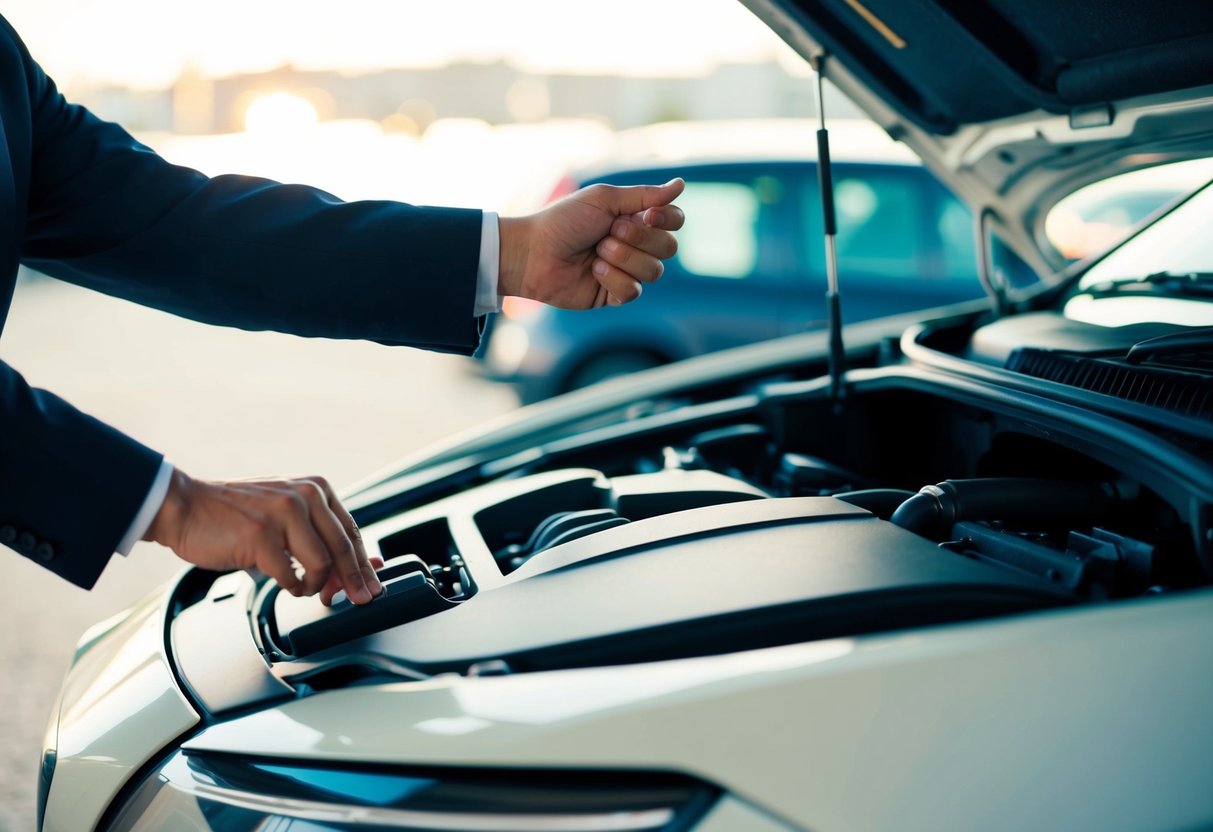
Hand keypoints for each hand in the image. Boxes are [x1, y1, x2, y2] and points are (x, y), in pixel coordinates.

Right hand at [144, 469, 382, 604]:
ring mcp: (283, 514)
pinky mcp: (262, 536)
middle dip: (355, 581)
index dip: (364, 563)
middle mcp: (304, 496)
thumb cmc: (234, 514)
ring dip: (317, 585)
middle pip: (344, 548)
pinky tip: (285, 583)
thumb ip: (317, 534)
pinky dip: (292, 586)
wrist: (185, 507)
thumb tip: (354, 570)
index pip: (351, 531)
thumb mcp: (284, 511)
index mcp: (315, 488)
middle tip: (359, 600)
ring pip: (322, 564)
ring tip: (305, 588)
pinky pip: (291, 575)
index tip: (373, 585)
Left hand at [498, 178, 684, 308]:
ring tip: (597, 252)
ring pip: (653, 271)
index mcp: (636, 218)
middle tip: (610, 231)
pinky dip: (612, 278)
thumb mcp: (604, 199)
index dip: (668, 219)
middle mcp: (636, 245)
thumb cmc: (564, 221)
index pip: (674, 220)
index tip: (648, 215)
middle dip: (640, 239)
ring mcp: (627, 271)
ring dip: (623, 258)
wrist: (534, 253)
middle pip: (669, 248)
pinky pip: (633, 291)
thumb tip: (681, 184)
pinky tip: (592, 271)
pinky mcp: (615, 294)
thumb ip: (644, 195)